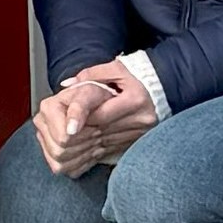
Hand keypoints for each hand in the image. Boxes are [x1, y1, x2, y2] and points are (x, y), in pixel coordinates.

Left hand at [32, 62, 157, 173]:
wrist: (165, 90)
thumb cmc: (138, 77)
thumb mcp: (116, 68)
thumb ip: (90, 75)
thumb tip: (67, 85)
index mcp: (134, 100)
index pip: (101, 114)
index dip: (80, 118)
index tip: (67, 127)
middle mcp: (139, 120)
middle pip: (100, 132)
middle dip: (76, 134)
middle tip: (57, 133)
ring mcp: (139, 134)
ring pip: (104, 145)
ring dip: (80, 146)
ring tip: (62, 144)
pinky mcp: (135, 142)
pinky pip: (110, 152)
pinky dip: (91, 154)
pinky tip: (76, 154)